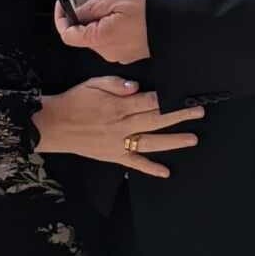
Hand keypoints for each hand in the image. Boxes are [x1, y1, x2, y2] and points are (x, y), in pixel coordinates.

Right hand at [33, 76, 203, 178]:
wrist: (55, 124)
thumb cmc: (75, 100)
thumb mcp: (93, 83)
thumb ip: (115, 83)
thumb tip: (137, 87)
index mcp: (117, 105)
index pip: (148, 101)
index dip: (167, 98)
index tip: (184, 95)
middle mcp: (121, 126)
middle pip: (154, 120)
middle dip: (178, 115)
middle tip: (199, 111)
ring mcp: (118, 143)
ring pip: (150, 142)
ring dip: (172, 141)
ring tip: (192, 139)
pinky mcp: (113, 156)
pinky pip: (134, 164)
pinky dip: (150, 168)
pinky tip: (165, 172)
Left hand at [54, 0, 149, 63]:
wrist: (176, 23)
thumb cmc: (149, 11)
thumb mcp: (114, 0)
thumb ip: (90, 7)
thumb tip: (74, 12)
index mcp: (100, 39)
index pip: (67, 35)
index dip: (61, 18)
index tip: (62, 5)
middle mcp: (107, 52)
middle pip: (83, 35)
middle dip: (85, 17)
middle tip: (98, 0)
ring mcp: (118, 55)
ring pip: (98, 36)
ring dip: (100, 21)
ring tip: (117, 6)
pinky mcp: (128, 54)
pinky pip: (112, 40)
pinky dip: (112, 27)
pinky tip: (125, 16)